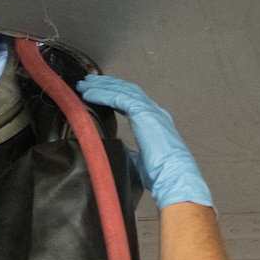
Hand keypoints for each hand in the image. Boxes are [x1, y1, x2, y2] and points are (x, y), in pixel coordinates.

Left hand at [75, 75, 212, 208]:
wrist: (173, 176)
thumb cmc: (160, 174)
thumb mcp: (139, 161)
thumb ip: (128, 151)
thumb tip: (115, 150)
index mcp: (155, 122)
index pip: (131, 101)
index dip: (113, 95)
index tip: (97, 94)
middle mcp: (155, 112)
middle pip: (127, 91)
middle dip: (106, 85)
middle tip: (88, 83)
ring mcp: (151, 111)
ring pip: (123, 90)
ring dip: (102, 86)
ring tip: (86, 84)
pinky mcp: (144, 113)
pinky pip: (120, 98)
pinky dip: (103, 94)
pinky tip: (90, 94)